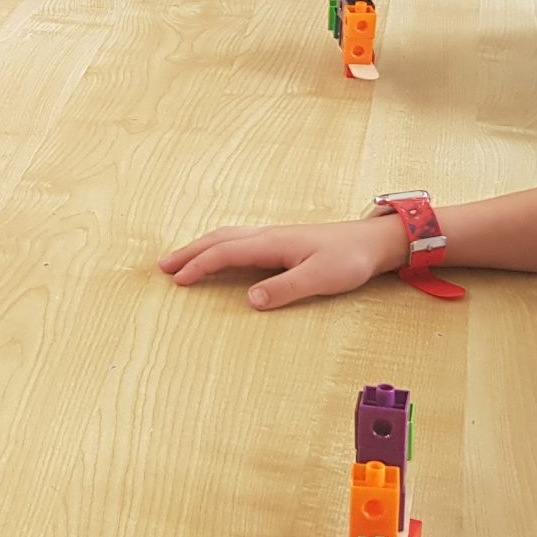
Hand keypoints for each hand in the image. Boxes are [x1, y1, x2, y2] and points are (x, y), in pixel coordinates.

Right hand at [158, 215, 406, 308]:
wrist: (373, 241)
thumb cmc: (350, 260)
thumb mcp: (320, 278)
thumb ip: (285, 289)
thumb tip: (249, 300)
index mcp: (272, 243)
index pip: (225, 253)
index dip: (199, 265)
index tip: (177, 280)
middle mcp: (268, 236)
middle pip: (219, 239)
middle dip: (189, 252)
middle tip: (163, 266)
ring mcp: (274, 237)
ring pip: (228, 237)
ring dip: (202, 247)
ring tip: (181, 260)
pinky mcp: (282, 242)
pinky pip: (239, 240)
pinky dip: (219, 246)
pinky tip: (220, 254)